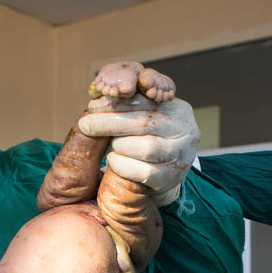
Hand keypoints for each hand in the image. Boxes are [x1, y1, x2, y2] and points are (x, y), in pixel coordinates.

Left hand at [77, 97, 199, 205]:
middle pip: (143, 123)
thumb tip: (98, 94)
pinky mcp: (171, 178)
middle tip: (85, 124)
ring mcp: (181, 156)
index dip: (116, 103)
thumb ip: (129, 102)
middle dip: (109, 123)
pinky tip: (114, 161)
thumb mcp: (145, 115)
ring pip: (146, 148)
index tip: (92, 106)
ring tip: (112, 146)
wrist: (165, 172)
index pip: (145, 101)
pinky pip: (143, 172)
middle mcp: (186, 131)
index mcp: (178, 109)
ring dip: (120, 146)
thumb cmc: (148, 137)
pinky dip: (122, 165)